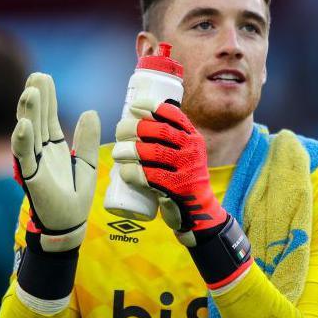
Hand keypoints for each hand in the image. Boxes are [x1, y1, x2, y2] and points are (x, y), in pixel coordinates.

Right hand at [11, 73, 100, 252]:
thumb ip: (88, 140)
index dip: (47, 98)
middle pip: (35, 119)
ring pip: (27, 133)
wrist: (70, 227)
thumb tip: (90, 111)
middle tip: (38, 76)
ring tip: (32, 91)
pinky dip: (23, 140)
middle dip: (36, 98)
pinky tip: (24, 124)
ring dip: (28, 113)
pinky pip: (24, 156)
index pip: (47, 118)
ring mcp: (33, 163)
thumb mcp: (88, 163)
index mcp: (53, 148)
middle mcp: (40, 152)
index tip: (44, 77)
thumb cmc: (76, 198)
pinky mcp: (31, 178)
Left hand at [112, 98, 228, 245]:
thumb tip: (134, 120)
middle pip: (160, 131)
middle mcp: (192, 150)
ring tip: (118, 153)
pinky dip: (133, 172)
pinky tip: (124, 171)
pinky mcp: (177, 188)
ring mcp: (186, 169)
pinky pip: (150, 176)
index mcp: (193, 137)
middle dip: (135, 127)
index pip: (174, 115)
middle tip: (120, 131)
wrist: (199, 210)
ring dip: (130, 150)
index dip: (152, 107)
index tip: (134, 106)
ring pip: (153, 152)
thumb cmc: (183, 177)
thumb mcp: (185, 154)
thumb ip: (169, 140)